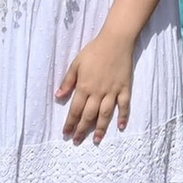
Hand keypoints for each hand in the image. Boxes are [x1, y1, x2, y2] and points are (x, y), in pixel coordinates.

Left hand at [57, 28, 138, 145]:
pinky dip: (123, 116)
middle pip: (89, 115)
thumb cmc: (94, 51)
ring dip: (100, 128)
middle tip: (77, 141)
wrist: (116, 41)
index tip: (66, 134)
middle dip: (82, 130)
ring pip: (105, 114)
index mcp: (84, 86)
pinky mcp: (125, 88)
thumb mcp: (76, 64)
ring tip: (96, 140)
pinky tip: (121, 127)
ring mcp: (113, 91)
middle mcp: (98, 92)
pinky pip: (124, 105)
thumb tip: (58, 97)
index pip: (75, 110)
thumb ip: (68, 81)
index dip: (70, 123)